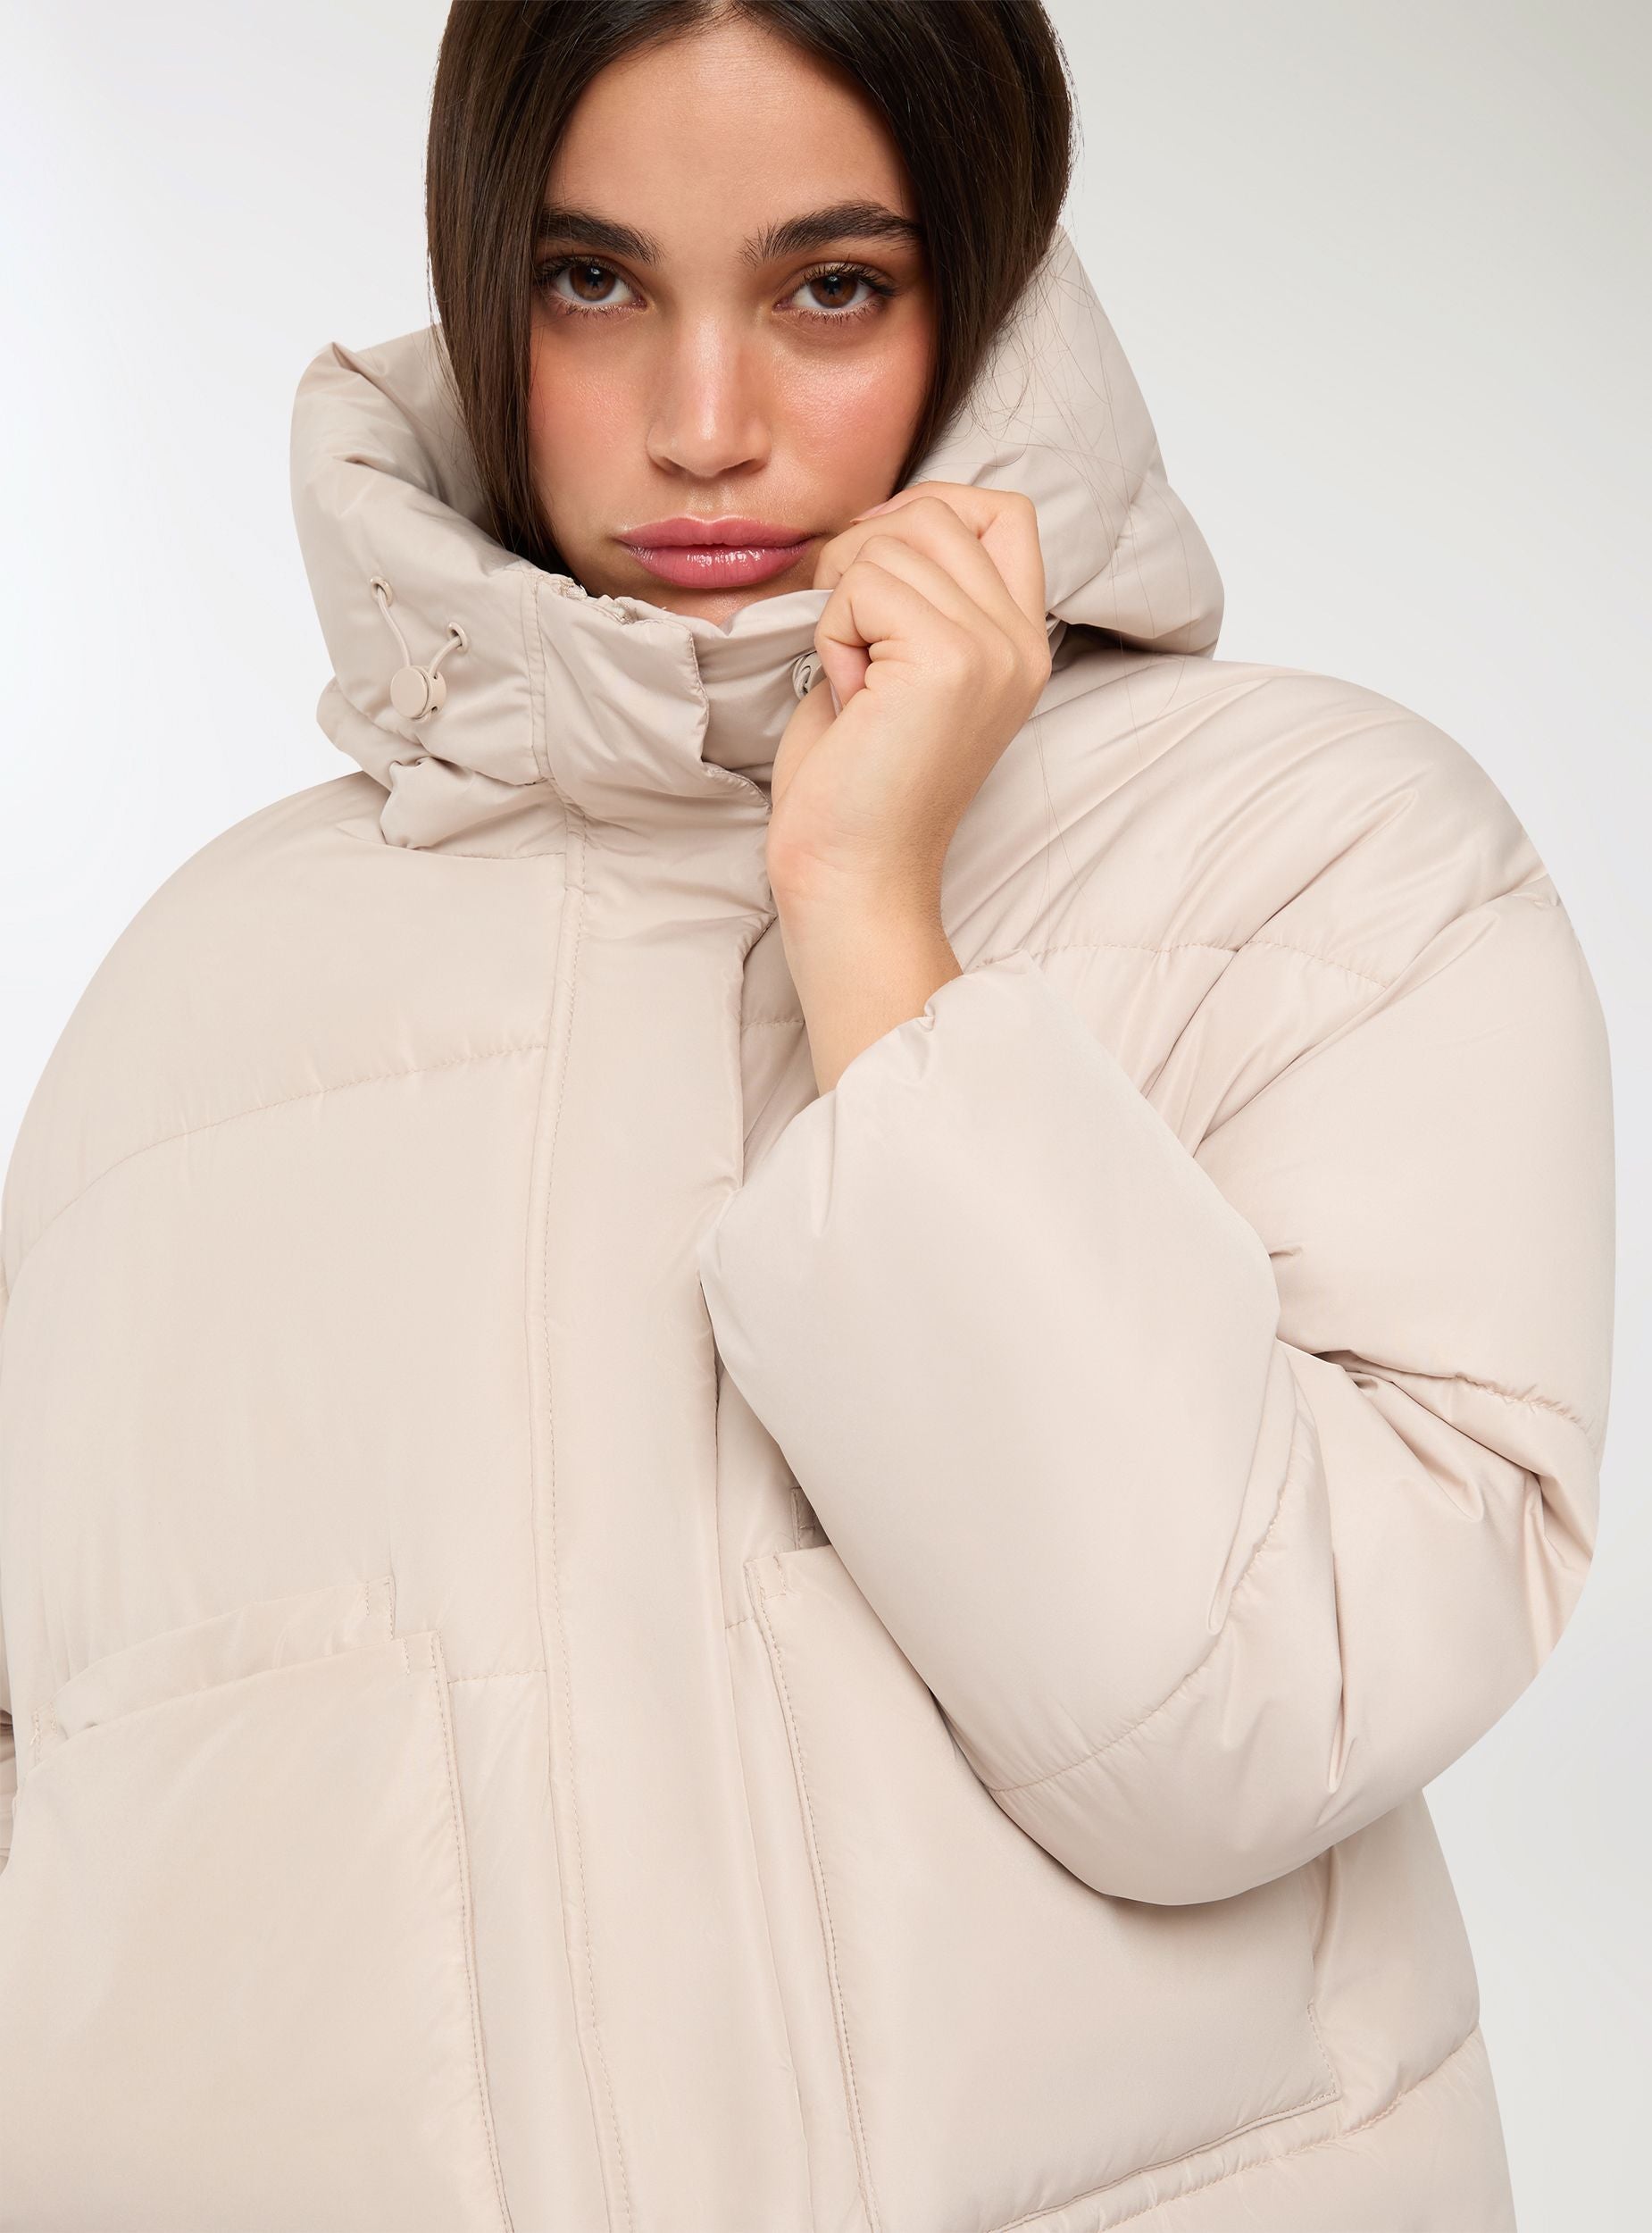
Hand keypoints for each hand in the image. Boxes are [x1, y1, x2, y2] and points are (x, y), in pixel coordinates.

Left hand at [766, 482, 1052, 923]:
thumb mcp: (901, 669)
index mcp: (1020, 643)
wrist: (851, 873)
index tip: (872, 571)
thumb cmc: (855, 783)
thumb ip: (918, 596)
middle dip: (865, 557)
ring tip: (855, 682)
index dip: (927, 511)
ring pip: (893, 543)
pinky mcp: (949, 661)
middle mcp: (1021, 642)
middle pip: (938, 512)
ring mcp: (993, 649)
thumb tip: (879, 522)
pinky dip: (832, 634)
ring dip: (844, 604)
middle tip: (849, 641)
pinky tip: (848, 697)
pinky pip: (863, 586)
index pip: (1003, 511)